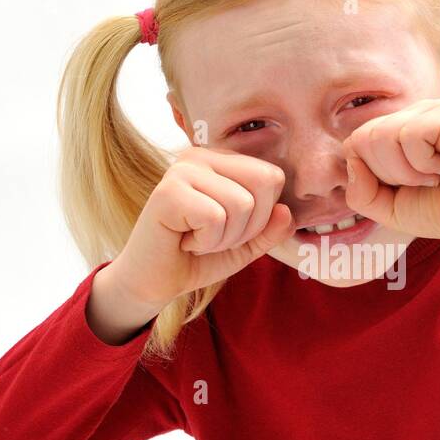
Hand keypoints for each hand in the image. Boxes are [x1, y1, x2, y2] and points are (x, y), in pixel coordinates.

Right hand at [102, 146, 294, 317]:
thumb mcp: (245, 245)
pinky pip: (215, 217)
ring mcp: (182, 169)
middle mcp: (201, 156)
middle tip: (214, 236)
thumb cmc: (196, 258)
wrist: (153, 282)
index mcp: (221, 161)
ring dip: (224, 238)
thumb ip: (270, 230)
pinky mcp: (168, 191)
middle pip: (264, 182)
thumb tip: (286, 212)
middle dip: (248, 226)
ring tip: (197, 239)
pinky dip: (206, 242)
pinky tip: (183, 240)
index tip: (229, 229)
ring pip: (242, 203)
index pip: (272, 176)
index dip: (262, 215)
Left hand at [342, 98, 439, 266]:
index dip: (371, 176)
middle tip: (423, 183)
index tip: (405, 187)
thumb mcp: (388, 208)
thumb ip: (360, 191)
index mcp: (400, 127)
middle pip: (364, 137)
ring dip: (405, 171)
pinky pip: (409, 135)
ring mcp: (435, 110)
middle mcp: (416, 112)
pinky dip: (422, 164)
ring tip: (434, 177)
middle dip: (387, 174)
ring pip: (382, 135)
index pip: (355, 142)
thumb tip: (351, 158)